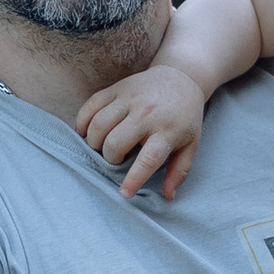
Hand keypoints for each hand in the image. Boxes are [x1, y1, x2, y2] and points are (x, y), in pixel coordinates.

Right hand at [77, 61, 205, 199]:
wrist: (180, 77)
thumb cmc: (184, 118)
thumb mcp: (190, 145)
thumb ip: (179, 171)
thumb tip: (168, 196)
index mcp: (168, 130)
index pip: (148, 159)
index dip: (134, 179)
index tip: (124, 193)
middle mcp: (147, 113)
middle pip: (115, 143)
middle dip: (111, 158)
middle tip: (117, 159)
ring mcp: (130, 98)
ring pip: (99, 125)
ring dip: (95, 142)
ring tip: (104, 146)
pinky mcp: (116, 89)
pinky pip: (90, 106)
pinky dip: (83, 122)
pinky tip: (88, 132)